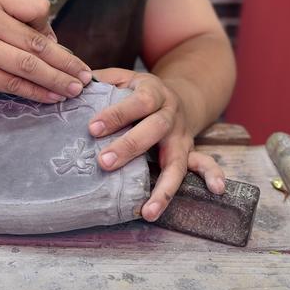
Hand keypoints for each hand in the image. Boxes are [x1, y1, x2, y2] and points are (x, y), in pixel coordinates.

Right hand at [0, 0, 92, 102]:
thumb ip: (14, 18)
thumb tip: (54, 45)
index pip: (37, 7)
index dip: (50, 26)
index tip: (52, 42)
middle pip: (37, 42)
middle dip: (66, 62)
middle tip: (86, 75)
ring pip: (27, 65)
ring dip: (56, 80)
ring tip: (75, 89)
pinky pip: (10, 84)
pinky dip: (34, 92)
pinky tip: (50, 97)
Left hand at [88, 68, 225, 220]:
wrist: (179, 94)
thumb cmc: (138, 91)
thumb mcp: (123, 78)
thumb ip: (101, 81)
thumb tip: (72, 86)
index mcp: (152, 92)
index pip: (136, 102)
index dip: (116, 114)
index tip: (92, 128)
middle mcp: (170, 115)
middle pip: (154, 129)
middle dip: (130, 147)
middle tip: (104, 162)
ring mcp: (182, 136)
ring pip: (177, 160)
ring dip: (164, 187)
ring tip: (148, 211)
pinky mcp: (190, 152)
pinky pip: (204, 164)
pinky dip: (213, 175)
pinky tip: (217, 190)